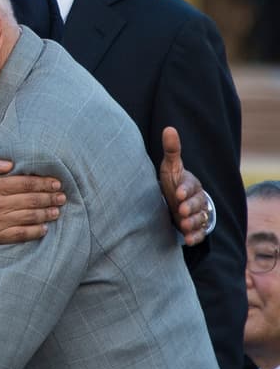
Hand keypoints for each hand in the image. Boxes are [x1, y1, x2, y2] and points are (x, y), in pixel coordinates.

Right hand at [0, 157, 64, 247]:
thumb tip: (11, 163)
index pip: (24, 183)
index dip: (43, 183)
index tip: (56, 183)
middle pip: (30, 199)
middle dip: (50, 198)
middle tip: (62, 197)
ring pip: (28, 216)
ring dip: (46, 214)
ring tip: (57, 211)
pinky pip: (21, 234)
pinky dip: (35, 231)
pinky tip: (44, 228)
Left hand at [158, 127, 208, 246]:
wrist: (178, 201)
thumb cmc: (174, 182)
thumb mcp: (171, 167)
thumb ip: (171, 150)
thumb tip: (169, 128)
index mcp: (191, 184)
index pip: (190, 186)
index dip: (185, 190)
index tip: (177, 194)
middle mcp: (197, 199)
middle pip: (198, 203)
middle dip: (190, 207)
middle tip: (180, 211)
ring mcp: (197, 214)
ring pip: (200, 218)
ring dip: (193, 222)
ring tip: (184, 225)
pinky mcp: (195, 227)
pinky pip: (199, 232)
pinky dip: (195, 236)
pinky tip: (188, 240)